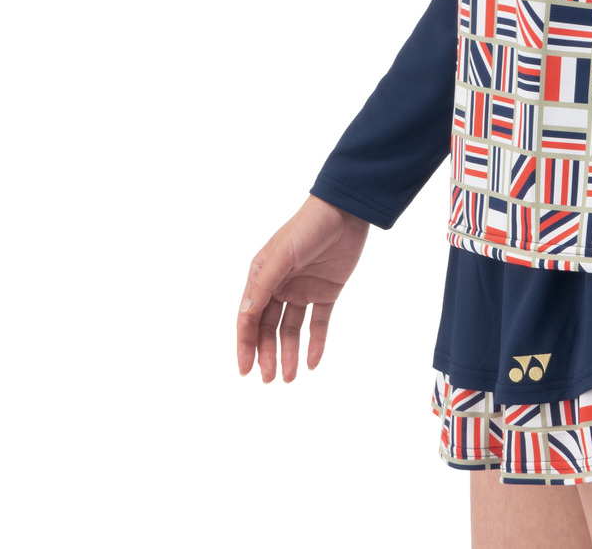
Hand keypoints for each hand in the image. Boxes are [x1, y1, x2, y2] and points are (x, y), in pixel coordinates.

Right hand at [236, 195, 369, 382]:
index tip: (245, 369)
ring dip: (288, 353)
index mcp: (262, 276)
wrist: (346, 212)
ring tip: (288, 378)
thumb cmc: (307, 227)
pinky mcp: (327, 292)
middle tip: (269, 379)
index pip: (249, 316)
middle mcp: (280, 285)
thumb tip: (244, 315)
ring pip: (291, 329)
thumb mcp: (282, 256)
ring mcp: (303, 290)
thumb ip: (263, 286)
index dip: (245, 343)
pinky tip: (313, 362)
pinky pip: (318, 323)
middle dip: (267, 353)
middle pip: (269, 328)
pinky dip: (316, 343)